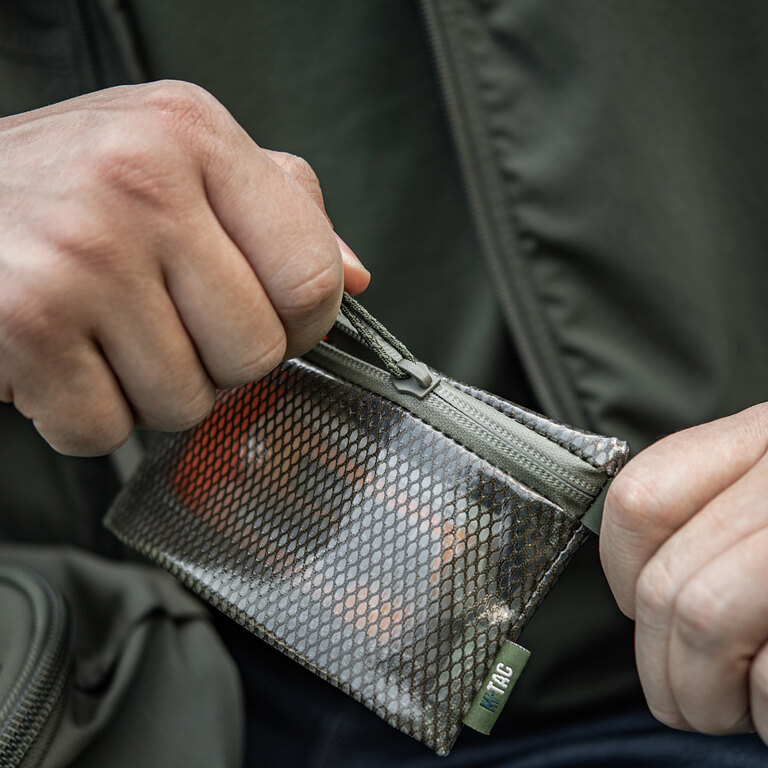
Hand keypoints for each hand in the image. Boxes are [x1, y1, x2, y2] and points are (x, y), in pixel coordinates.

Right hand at [0, 81, 368, 455]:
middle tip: (169, 326)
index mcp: (194, 136)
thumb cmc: (65, 186)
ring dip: (152, 391)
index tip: (277, 325)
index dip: (306, 325)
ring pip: (187, 403)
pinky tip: (63, 358)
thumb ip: (278, 208)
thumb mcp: (177, 159)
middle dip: (220, 364)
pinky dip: (88, 415)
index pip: (311, 274)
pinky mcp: (26, 322)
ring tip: (107, 335)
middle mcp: (140, 185)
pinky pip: (105, 430)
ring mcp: (82, 256)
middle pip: (256, 352)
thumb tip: (353, 277)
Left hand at [600, 403, 767, 742]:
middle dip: (658, 664)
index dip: (618, 570)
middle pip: (665, 576)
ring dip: (700, 693)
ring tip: (724, 712)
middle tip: (682, 700)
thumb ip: (714, 520)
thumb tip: (639, 595)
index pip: (639, 497)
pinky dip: (765, 712)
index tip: (636, 610)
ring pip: (703, 615)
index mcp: (762, 439)